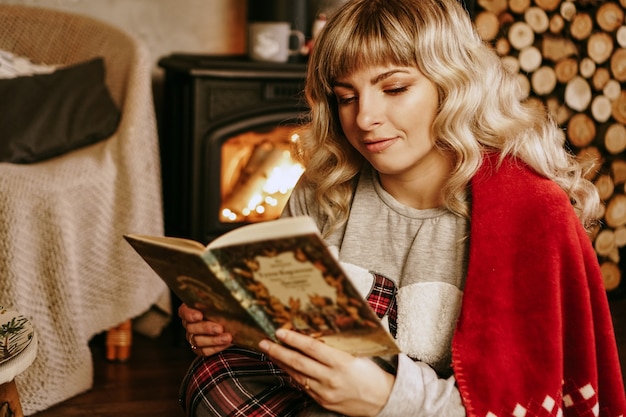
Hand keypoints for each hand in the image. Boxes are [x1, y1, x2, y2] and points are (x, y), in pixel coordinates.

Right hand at [178, 303, 232, 355]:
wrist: (233, 323)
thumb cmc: (225, 310)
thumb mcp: (221, 302)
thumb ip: (216, 301)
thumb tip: (219, 298)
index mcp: (191, 310)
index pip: (184, 312)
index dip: (189, 314)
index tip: (199, 315)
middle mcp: (189, 324)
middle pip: (191, 328)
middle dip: (206, 328)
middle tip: (219, 328)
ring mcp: (193, 337)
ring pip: (198, 340)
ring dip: (214, 340)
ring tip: (227, 337)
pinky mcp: (199, 348)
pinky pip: (204, 351)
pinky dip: (216, 348)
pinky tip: (225, 343)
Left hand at [259, 329, 394, 416]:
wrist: (382, 400)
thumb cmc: (371, 373)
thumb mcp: (358, 354)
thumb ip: (338, 345)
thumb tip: (319, 329)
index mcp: (342, 363)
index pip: (312, 348)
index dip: (294, 339)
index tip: (281, 332)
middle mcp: (331, 378)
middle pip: (298, 362)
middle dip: (278, 351)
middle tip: (265, 342)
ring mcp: (325, 392)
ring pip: (297, 375)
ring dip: (281, 363)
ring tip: (270, 352)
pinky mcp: (323, 401)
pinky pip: (303, 386)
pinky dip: (293, 375)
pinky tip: (286, 367)